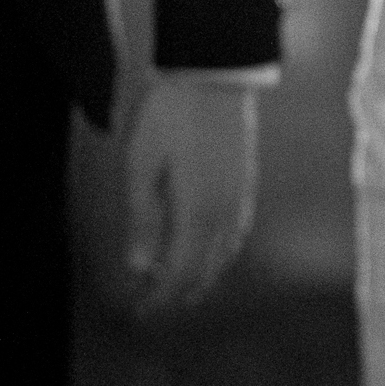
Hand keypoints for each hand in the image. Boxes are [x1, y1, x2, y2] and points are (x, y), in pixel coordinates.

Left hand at [120, 76, 257, 312]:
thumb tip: (140, 266)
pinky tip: (210, 253)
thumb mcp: (141, 164)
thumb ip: (142, 219)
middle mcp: (224, 211)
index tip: (139, 313)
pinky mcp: (244, 182)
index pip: (178, 272)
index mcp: (197, 211)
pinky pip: (235, 233)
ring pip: (224, 254)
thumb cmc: (168, 114)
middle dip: (178, 294)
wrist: (213, 72)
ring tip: (181, 290)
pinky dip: (220, 255)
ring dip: (202, 277)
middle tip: (153, 308)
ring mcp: (239, 196)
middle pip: (203, 269)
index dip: (159, 298)